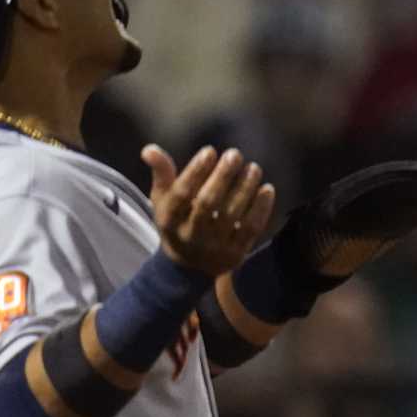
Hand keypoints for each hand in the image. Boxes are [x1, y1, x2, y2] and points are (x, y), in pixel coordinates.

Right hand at [143, 145, 275, 274]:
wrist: (191, 267)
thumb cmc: (178, 222)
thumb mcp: (164, 200)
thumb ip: (161, 174)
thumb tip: (149, 148)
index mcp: (169, 220)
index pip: (181, 194)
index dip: (195, 171)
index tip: (210, 151)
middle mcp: (190, 235)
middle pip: (208, 203)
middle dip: (222, 176)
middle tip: (234, 154)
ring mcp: (214, 246)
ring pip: (232, 214)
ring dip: (245, 188)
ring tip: (253, 167)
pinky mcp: (236, 254)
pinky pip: (251, 229)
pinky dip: (261, 208)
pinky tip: (267, 188)